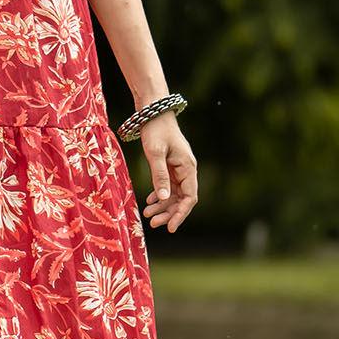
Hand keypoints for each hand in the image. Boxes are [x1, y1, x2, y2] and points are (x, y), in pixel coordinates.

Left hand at [139, 116, 197, 233]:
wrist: (153, 111)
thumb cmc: (155, 130)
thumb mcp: (155, 154)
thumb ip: (160, 176)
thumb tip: (164, 199)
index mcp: (188, 167)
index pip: (190, 197)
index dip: (181, 214)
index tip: (170, 227)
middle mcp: (186, 169)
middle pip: (182, 198)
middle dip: (169, 212)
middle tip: (153, 223)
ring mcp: (179, 167)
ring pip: (175, 193)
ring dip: (163, 205)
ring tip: (148, 214)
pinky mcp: (170, 165)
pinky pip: (169, 185)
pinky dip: (160, 194)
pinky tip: (150, 200)